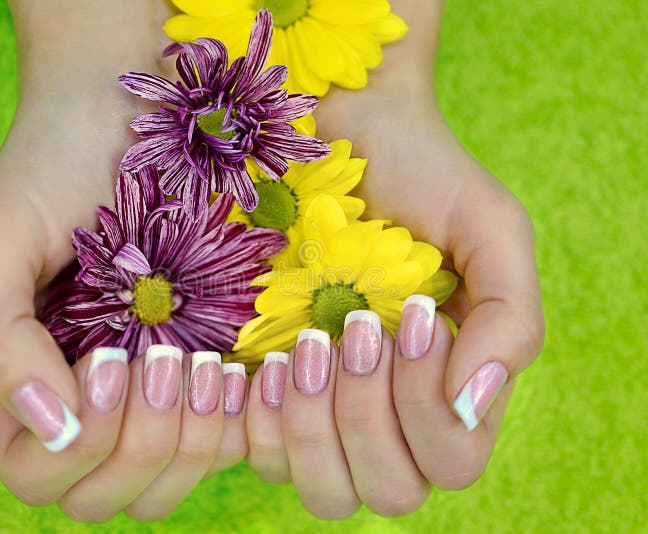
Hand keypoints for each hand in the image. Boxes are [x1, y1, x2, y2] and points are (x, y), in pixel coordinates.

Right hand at [0, 1, 245, 520]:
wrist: (125, 109)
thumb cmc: (54, 166)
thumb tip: (50, 428)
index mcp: (13, 384)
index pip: (39, 474)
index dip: (84, 443)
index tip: (117, 359)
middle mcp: (75, 402)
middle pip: (102, 495)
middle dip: (143, 447)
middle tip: (170, 360)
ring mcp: (139, 395)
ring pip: (164, 483)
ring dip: (194, 442)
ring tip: (208, 363)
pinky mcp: (194, 375)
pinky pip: (219, 443)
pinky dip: (236, 423)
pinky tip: (242, 368)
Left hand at [244, 0, 544, 517]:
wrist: (337, 131)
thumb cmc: (418, 175)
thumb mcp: (490, 229)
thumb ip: (509, 318)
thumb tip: (472, 407)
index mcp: (447, 385)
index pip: (450, 462)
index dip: (429, 413)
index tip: (412, 314)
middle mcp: (387, 409)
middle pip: (388, 489)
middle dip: (368, 418)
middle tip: (353, 329)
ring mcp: (322, 407)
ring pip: (324, 487)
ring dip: (314, 425)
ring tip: (308, 344)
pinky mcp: (262, 391)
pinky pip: (258, 455)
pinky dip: (261, 419)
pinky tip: (263, 360)